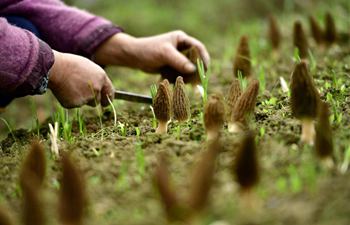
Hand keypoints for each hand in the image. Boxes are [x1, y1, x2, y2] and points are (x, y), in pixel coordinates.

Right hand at [48, 51, 113, 107]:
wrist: (55, 68)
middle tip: (80, 91)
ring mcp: (86, 97)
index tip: (105, 103)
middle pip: (97, 100)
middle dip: (91, 99)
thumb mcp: (88, 68)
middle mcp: (97, 89)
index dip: (108, 99)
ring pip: (85, 103)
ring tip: (70, 86)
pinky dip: (69, 100)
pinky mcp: (75, 104)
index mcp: (101, 78)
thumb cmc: (70, 64)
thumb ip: (96, 79)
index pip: (110, 93)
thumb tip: (98, 88)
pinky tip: (64, 90)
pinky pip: (74, 104)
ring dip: (80, 98)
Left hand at [94, 30, 209, 73]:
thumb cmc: (148, 50)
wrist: (134, 57)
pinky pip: (180, 74)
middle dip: (196, 70)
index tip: (205, 69)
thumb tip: (193, 69)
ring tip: (183, 83)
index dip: (204, 58)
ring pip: (188, 69)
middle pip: (195, 60)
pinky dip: (178, 79)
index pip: (198, 47)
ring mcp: (177, 57)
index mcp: (181, 39)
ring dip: (187, 77)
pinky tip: (172, 81)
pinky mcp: (172, 66)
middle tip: (197, 80)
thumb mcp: (165, 54)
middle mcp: (181, 47)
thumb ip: (179, 61)